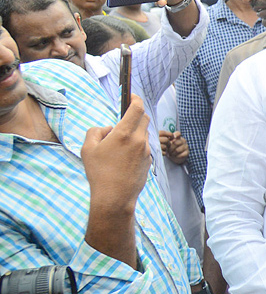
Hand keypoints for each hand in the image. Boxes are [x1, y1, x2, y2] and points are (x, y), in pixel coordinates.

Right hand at [81, 96, 151, 211]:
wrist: (115, 197)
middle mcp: (138, 140)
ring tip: (119, 144)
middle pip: (144, 119)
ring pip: (143, 133)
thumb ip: (96, 131)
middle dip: (136, 115)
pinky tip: (124, 156)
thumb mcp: (87, 149)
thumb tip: (108, 128)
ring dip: (135, 132)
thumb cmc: (99, 172)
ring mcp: (146, 151)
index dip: (135, 99)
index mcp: (124, 134)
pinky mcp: (149, 161)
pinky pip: (144, 147)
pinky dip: (137, 145)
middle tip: (124, 119)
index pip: (136, 108)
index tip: (131, 96)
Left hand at [159, 130, 187, 164]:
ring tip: (170, 154)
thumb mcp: (167, 144)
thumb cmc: (170, 149)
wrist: (174, 156)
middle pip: (176, 143)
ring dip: (172, 153)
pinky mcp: (187, 152)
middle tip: (167, 150)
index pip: (178, 133)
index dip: (175, 135)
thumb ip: (166, 141)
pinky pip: (181, 154)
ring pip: (178, 150)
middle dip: (170, 148)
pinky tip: (175, 156)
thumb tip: (164, 140)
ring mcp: (186, 146)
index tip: (171, 138)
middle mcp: (183, 141)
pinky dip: (176, 156)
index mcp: (178, 137)